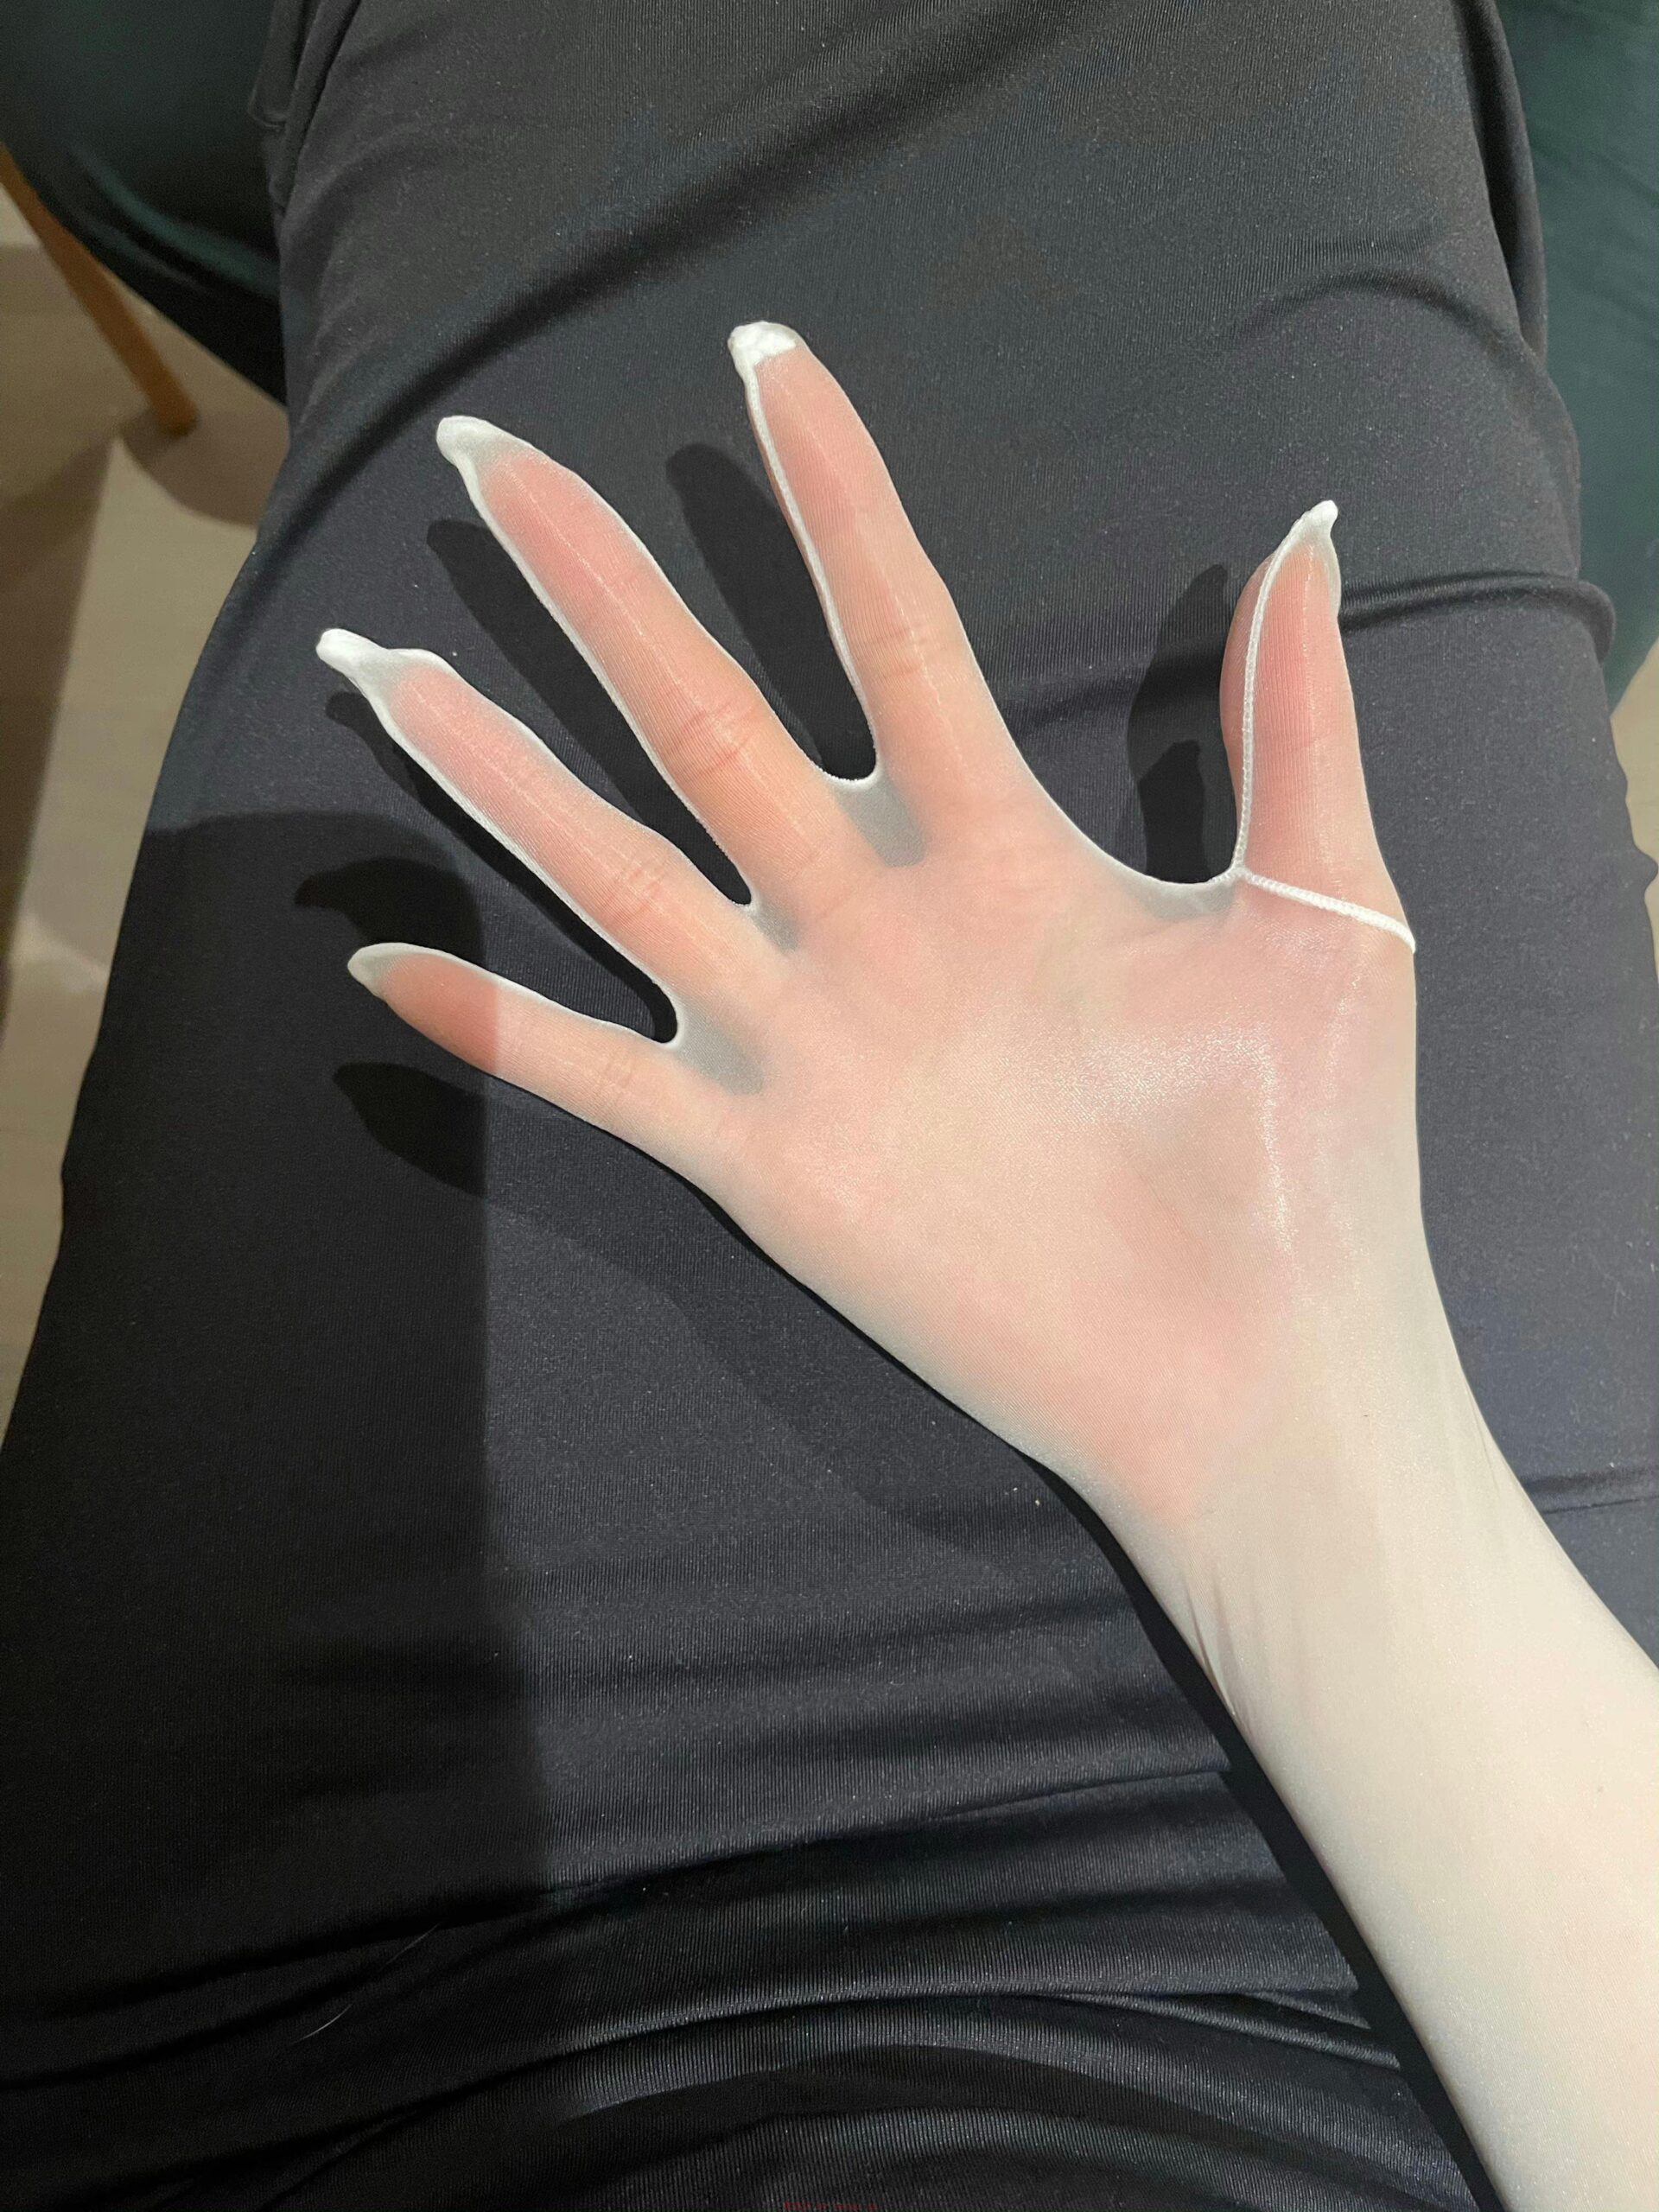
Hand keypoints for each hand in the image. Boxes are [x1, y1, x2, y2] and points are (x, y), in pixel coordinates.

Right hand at [318, 321, 1426, 1540]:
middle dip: (598, 589)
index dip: (831, 498)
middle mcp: (871, 914)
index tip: (765, 357)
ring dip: (498, 774)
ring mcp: (804, 1033)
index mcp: (996, 844)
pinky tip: (384, 972)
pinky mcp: (762, 1159)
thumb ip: (1297, 725)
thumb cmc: (1308, 1147)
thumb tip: (1302, 535)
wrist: (1257, 1363)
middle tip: (491, 460)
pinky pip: (601, 1079)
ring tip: (391, 667)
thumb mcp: (1326, 910)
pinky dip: (496, 1033)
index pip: (890, 629)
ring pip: (617, 871)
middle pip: (705, 716)